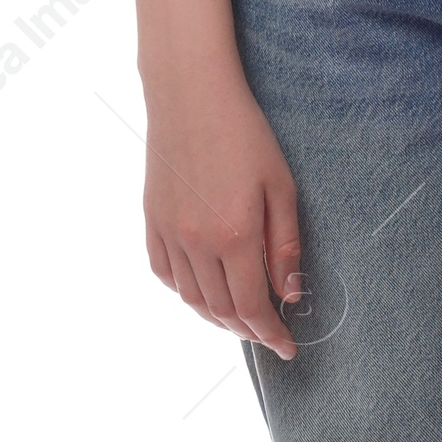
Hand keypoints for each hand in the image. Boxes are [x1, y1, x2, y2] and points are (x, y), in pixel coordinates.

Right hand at [141, 65, 303, 359]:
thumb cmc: (245, 134)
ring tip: (240, 319)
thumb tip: (288, 295)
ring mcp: (169, 232)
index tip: (288, 347)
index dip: (271, 334)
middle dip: (248, 330)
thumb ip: (284, 246)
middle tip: (269, 335)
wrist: (191, 94)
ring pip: (190, 298)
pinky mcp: (152, 220)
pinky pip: (164, 273)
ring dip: (216, 317)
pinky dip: (184, 292)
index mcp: (234, 236)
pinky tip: (203, 291)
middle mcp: (196, 242)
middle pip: (220, 310)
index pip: (252, 307)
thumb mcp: (281, 187)